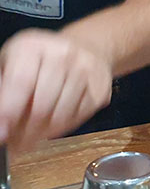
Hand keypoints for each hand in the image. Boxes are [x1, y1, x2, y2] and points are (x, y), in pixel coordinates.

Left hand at [0, 29, 112, 150]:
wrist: (84, 48)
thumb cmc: (40, 60)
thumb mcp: (10, 64)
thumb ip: (2, 89)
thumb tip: (1, 125)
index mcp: (33, 46)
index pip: (21, 82)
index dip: (10, 111)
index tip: (3, 132)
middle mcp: (63, 54)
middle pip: (42, 104)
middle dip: (26, 131)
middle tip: (16, 143)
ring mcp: (86, 71)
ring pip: (61, 116)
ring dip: (43, 133)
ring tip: (32, 135)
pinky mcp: (101, 88)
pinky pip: (78, 118)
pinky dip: (62, 128)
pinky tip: (52, 124)